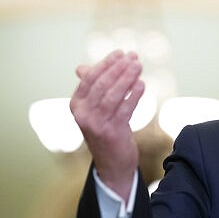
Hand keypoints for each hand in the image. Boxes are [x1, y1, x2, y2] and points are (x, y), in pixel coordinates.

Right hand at [70, 50, 144, 200]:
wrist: (112, 163)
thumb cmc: (105, 130)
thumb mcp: (95, 110)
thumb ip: (91, 88)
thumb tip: (81, 67)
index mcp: (76, 105)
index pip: (90, 78)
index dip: (106, 63)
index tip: (121, 53)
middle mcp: (83, 114)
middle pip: (102, 84)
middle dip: (119, 68)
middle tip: (133, 57)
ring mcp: (96, 124)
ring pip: (113, 95)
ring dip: (127, 78)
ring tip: (138, 66)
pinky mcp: (112, 132)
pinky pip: (125, 109)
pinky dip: (134, 95)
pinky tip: (141, 84)